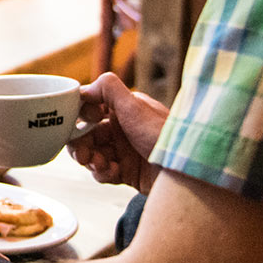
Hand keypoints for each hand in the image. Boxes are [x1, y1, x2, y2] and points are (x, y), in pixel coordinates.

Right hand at [68, 72, 169, 192]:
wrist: (186, 172)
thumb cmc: (164, 136)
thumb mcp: (134, 106)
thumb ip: (108, 89)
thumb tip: (83, 89)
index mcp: (122, 110)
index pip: (89, 111)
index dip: (78, 119)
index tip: (76, 126)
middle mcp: (121, 130)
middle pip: (86, 135)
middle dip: (80, 145)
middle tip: (82, 155)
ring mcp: (123, 152)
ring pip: (92, 155)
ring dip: (91, 160)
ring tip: (99, 164)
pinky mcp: (126, 172)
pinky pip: (103, 172)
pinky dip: (103, 173)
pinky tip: (113, 172)